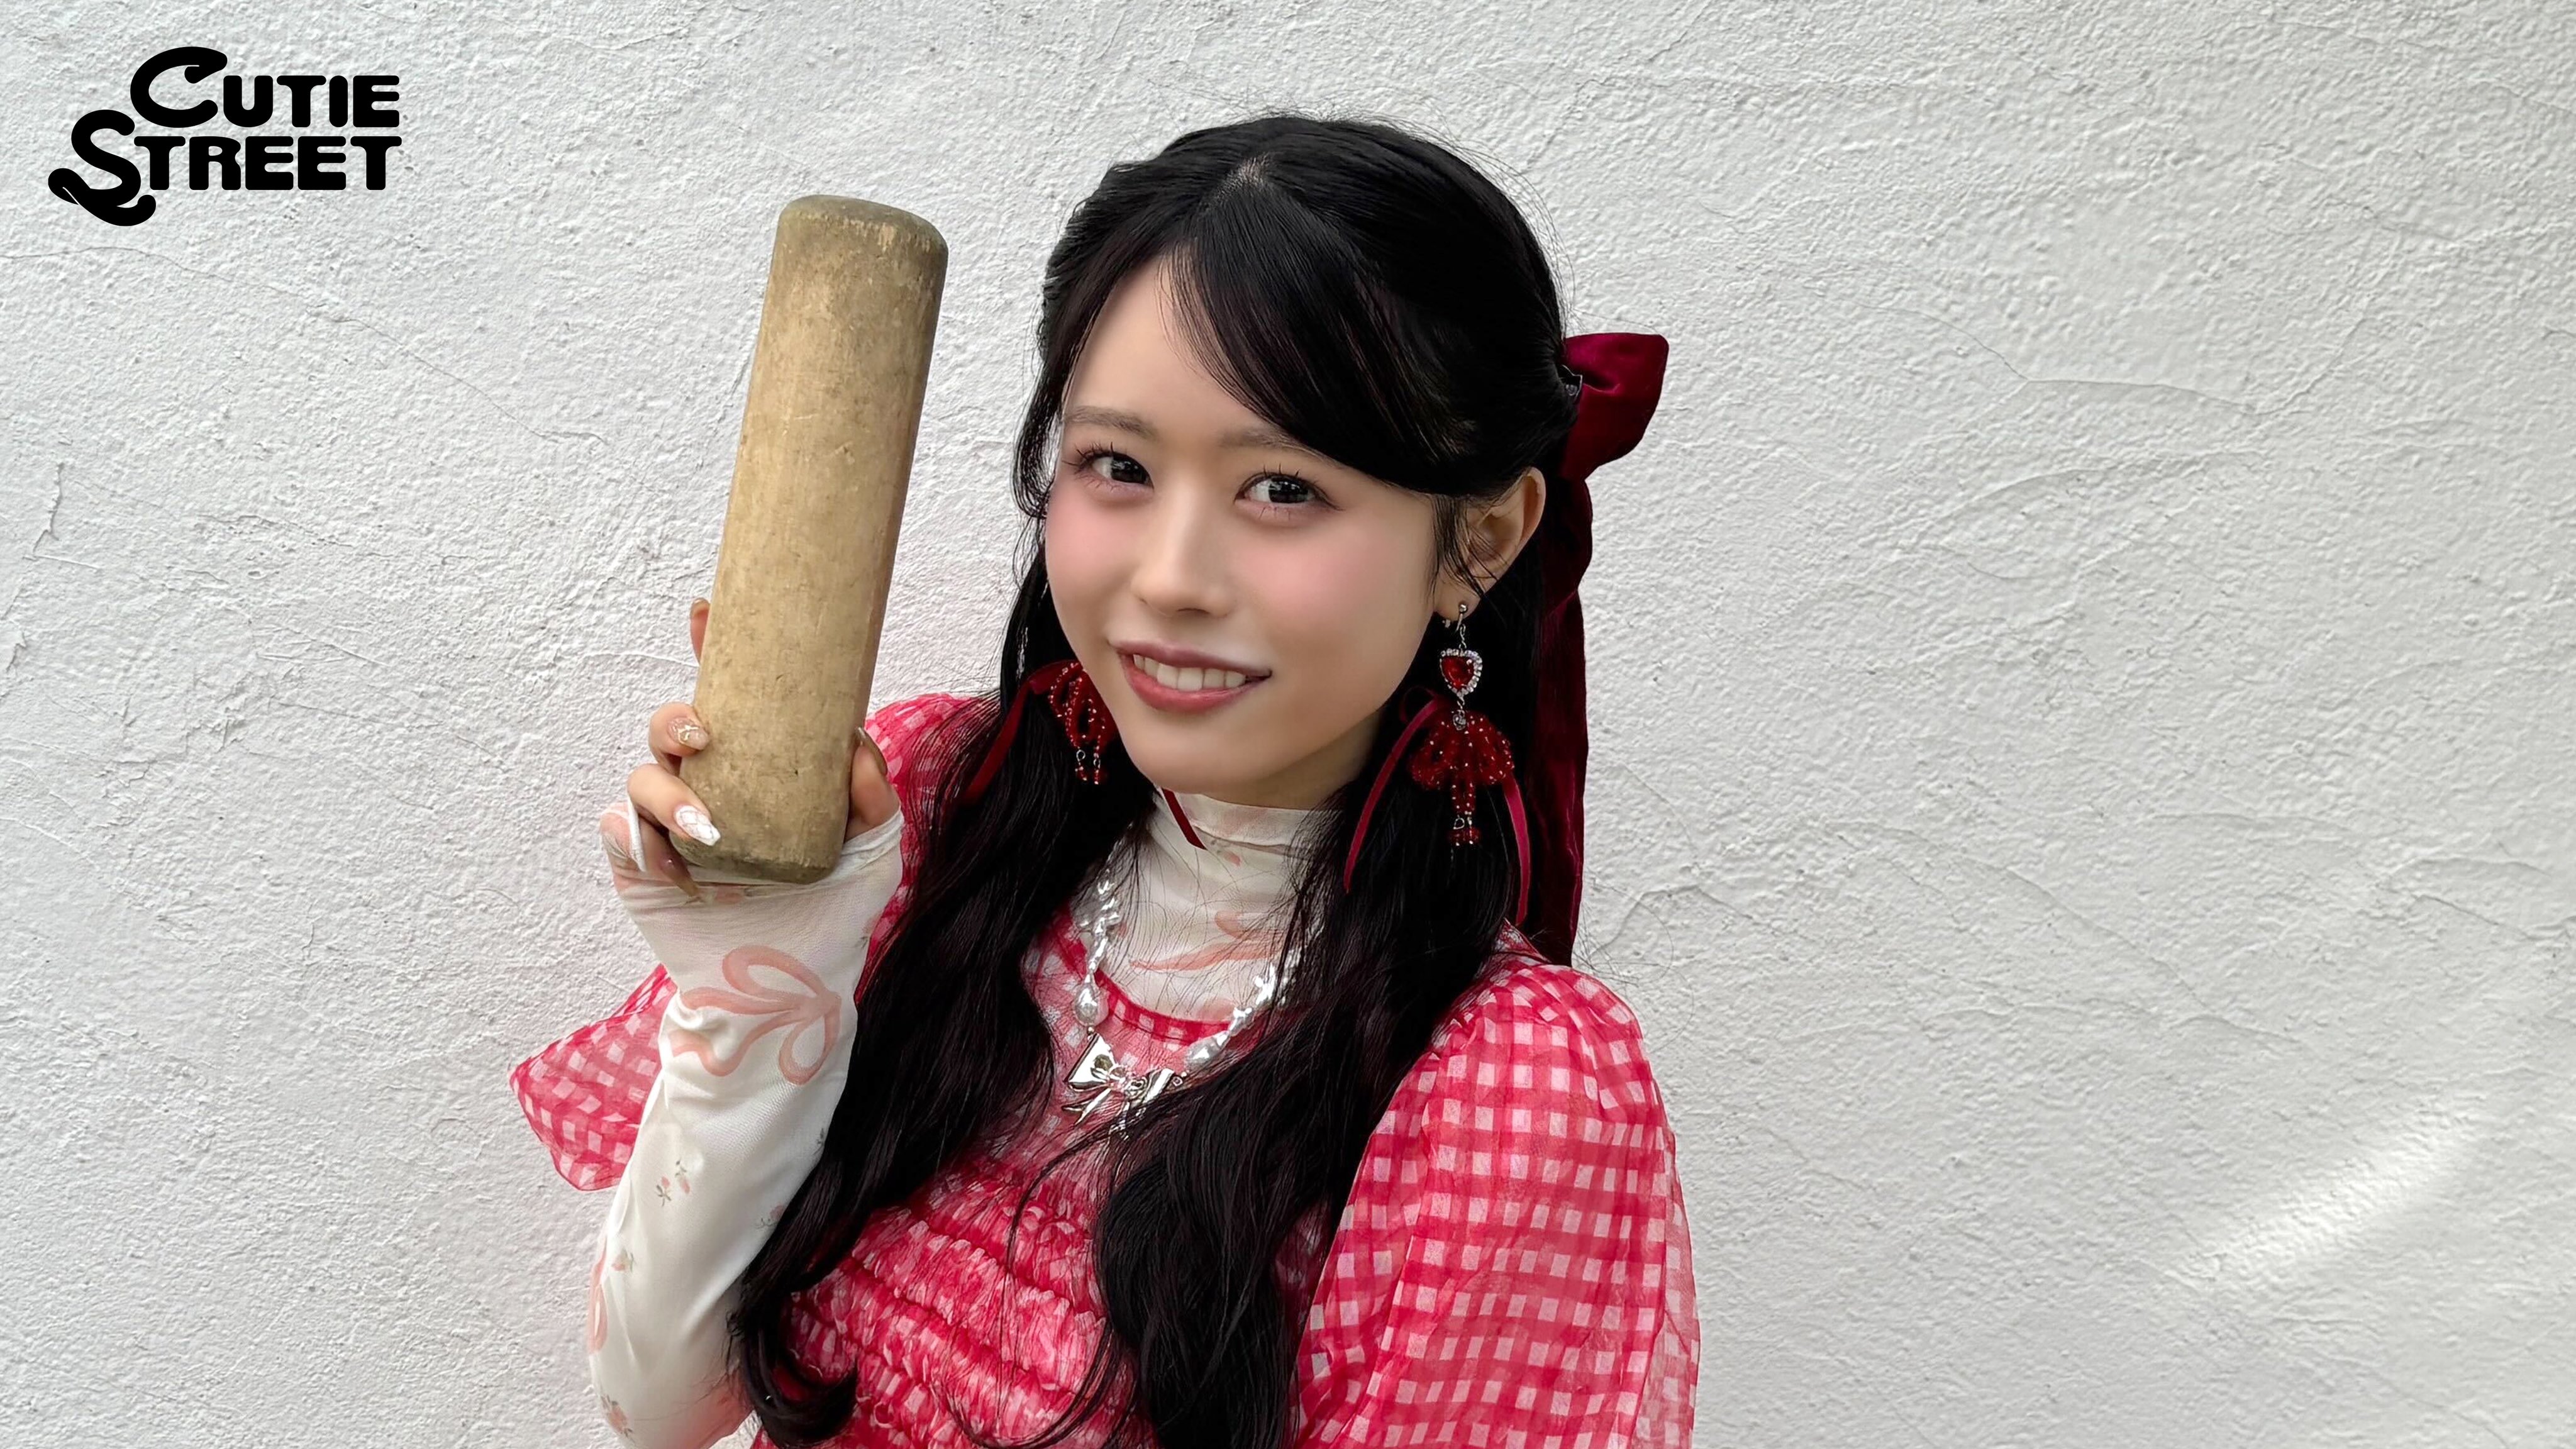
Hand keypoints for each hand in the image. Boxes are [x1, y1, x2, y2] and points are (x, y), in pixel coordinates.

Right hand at [599, 595, 900, 899]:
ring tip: (707, 827)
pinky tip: (676, 867)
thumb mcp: (871, 853)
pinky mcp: (643, 870)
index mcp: (755, 769)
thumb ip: (871, 800)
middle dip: (675, 720)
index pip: (729, 699)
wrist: (790, 990)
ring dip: (666, 793)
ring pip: (642, 780)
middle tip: (704, 737)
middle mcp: (708, 787)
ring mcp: (670, 828)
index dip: (712, 650)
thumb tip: (855, 743)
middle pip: (671, 730)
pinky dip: (640, 843)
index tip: (707, 613)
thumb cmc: (830, 911)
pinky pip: (621, 837)